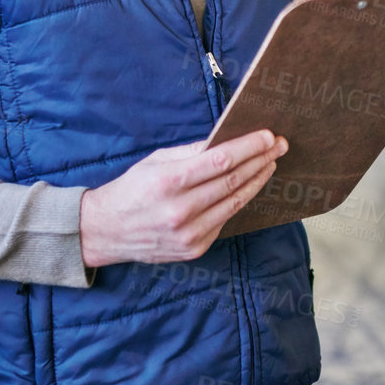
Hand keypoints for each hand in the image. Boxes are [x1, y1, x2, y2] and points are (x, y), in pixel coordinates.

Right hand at [79, 130, 287, 267]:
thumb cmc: (131, 190)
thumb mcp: (155, 162)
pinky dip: (239, 201)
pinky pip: (224, 220)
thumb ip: (190, 152)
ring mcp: (189, 233)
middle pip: (233, 180)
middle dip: (261, 160)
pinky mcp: (194, 248)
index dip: (249, 147)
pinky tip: (250, 186)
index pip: (221, 160)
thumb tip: (225, 140)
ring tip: (270, 164)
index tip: (268, 136)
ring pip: (235, 202)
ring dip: (257, 181)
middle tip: (279, 146)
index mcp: (169, 182)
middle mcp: (181, 210)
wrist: (106, 232)